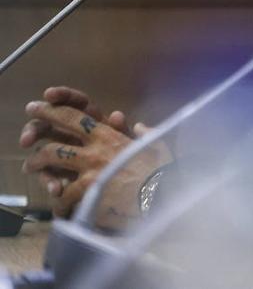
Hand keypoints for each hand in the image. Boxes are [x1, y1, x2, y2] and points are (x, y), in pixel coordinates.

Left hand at [19, 86, 171, 230]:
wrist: (166, 194)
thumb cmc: (164, 171)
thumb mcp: (158, 145)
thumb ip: (145, 134)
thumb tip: (139, 127)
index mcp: (111, 136)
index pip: (77, 116)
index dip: (54, 110)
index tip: (39, 105)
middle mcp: (96, 150)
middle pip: (56, 141)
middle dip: (36, 137)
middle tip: (25, 139)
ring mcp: (90, 170)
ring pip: (52, 163)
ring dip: (38, 167)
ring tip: (31, 170)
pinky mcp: (89, 192)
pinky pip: (63, 195)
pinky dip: (59, 203)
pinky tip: (59, 208)